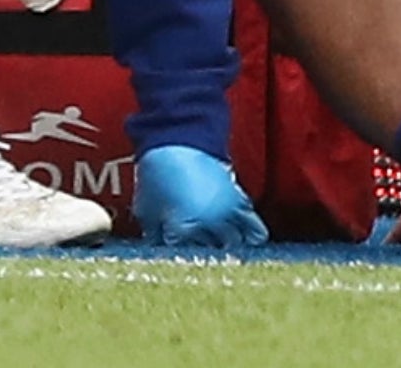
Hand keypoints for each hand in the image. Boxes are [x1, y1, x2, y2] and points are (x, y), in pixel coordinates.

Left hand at [133, 146, 268, 246]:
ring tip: (221, 251)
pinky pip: (254, 226)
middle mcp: (208, 223)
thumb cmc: (157, 174)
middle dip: (202, 256)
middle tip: (195, 253)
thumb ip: (154, 235)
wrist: (176, 141)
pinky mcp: (238, 200)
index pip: (182, 258)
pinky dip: (252, 235)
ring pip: (237, 244)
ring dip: (228, 249)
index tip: (175, 258)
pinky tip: (248, 241)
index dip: (176, 259)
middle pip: (211, 254)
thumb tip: (161, 250)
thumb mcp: (146, 209)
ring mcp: (225, 212)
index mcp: (182, 228)